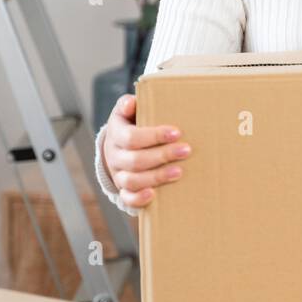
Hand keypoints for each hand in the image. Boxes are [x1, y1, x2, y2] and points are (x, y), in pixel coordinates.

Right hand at [102, 93, 192, 207]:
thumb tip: (131, 102)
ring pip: (133, 180)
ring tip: (179, 172)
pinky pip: (127, 197)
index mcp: (116, 134)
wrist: (116, 147)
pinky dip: (139, 198)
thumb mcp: (126, 112)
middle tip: (186, 150)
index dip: (154, 136)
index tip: (176, 132)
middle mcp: (114, 156)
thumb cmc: (130, 125)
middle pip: (135, 160)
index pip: (131, 137)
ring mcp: (118, 174)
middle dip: (162, 155)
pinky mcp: (124, 189)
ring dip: (157, 177)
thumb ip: (128, 104)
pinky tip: (153, 194)